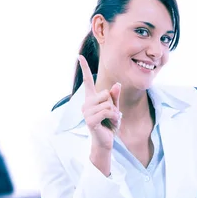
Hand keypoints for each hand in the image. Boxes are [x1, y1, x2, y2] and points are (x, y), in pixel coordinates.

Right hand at [78, 55, 121, 173]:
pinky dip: (113, 117)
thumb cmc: (109, 125)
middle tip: (110, 116)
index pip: (87, 81)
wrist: (106, 141)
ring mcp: (86, 112)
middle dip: (113, 105)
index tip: (79, 56)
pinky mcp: (90, 120)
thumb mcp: (114, 108)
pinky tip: (110, 124)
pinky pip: (107, 111)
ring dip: (114, 113)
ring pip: (107, 103)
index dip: (84, 68)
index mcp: (91, 99)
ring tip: (110, 121)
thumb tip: (117, 84)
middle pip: (105, 94)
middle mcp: (86, 103)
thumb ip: (115, 97)